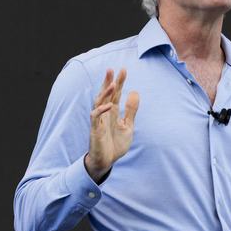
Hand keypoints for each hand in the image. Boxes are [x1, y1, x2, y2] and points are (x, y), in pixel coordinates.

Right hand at [84, 68, 139, 183]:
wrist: (107, 161)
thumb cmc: (116, 144)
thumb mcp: (128, 125)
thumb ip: (131, 110)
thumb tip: (135, 92)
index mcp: (113, 112)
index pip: (116, 94)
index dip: (119, 82)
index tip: (123, 69)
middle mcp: (105, 114)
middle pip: (106, 94)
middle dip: (109, 82)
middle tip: (112, 69)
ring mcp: (99, 120)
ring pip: (99, 102)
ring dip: (105, 93)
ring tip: (112, 83)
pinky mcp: (95, 129)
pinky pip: (96, 117)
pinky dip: (102, 110)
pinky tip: (109, 105)